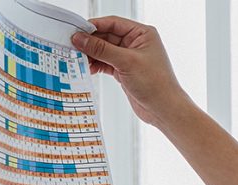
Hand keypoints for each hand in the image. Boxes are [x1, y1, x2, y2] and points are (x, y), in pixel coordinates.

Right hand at [74, 16, 196, 127]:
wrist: (164, 109)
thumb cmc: (156, 84)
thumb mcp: (126, 62)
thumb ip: (102, 49)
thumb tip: (82, 39)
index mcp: (142, 34)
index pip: (113, 23)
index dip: (94, 26)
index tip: (77, 30)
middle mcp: (136, 43)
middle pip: (106, 36)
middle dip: (90, 42)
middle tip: (73, 46)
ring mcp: (129, 57)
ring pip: (104, 51)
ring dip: (91, 55)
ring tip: (77, 59)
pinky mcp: (124, 70)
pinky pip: (105, 63)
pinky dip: (96, 65)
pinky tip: (86, 68)